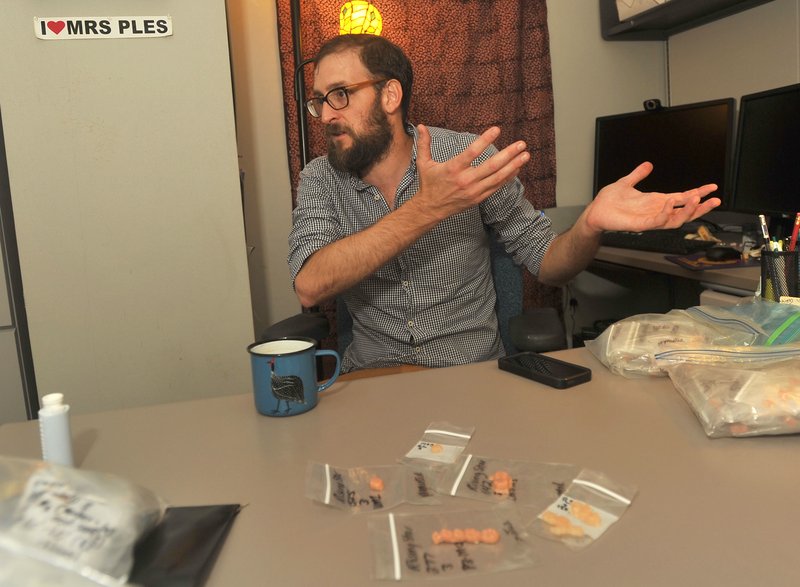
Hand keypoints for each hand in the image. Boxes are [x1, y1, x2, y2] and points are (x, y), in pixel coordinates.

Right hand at [413, 124, 529, 220]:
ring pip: (498, 177)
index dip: (485, 140)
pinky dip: (508, 178)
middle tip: (521, 144)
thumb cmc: (428, 184)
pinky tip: (517, 168)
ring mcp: (474, 191)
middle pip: (491, 166)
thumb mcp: (423, 163)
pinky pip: (496, 187)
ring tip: (525, 155)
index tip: (497, 129)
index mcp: (453, 169)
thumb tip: (421, 126)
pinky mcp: (478, 198)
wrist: (430, 209)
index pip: (472, 152)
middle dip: (508, 154)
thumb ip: (424, 144)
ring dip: (513, 166)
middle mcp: (465, 180)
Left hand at [585, 162, 720, 233]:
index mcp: (656, 201)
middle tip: (716, 200)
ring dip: (688, 211)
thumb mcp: (626, 182)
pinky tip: (671, 203)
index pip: (682, 198)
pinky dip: (666, 213)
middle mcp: (656, 211)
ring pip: (676, 219)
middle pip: (685, 211)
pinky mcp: (640, 224)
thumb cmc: (609, 202)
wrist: (595, 211)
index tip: (712, 188)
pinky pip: (657, 221)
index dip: (698, 192)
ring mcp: (649, 219)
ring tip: (698, 199)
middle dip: (702, 206)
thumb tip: (648, 165)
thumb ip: (638, 174)